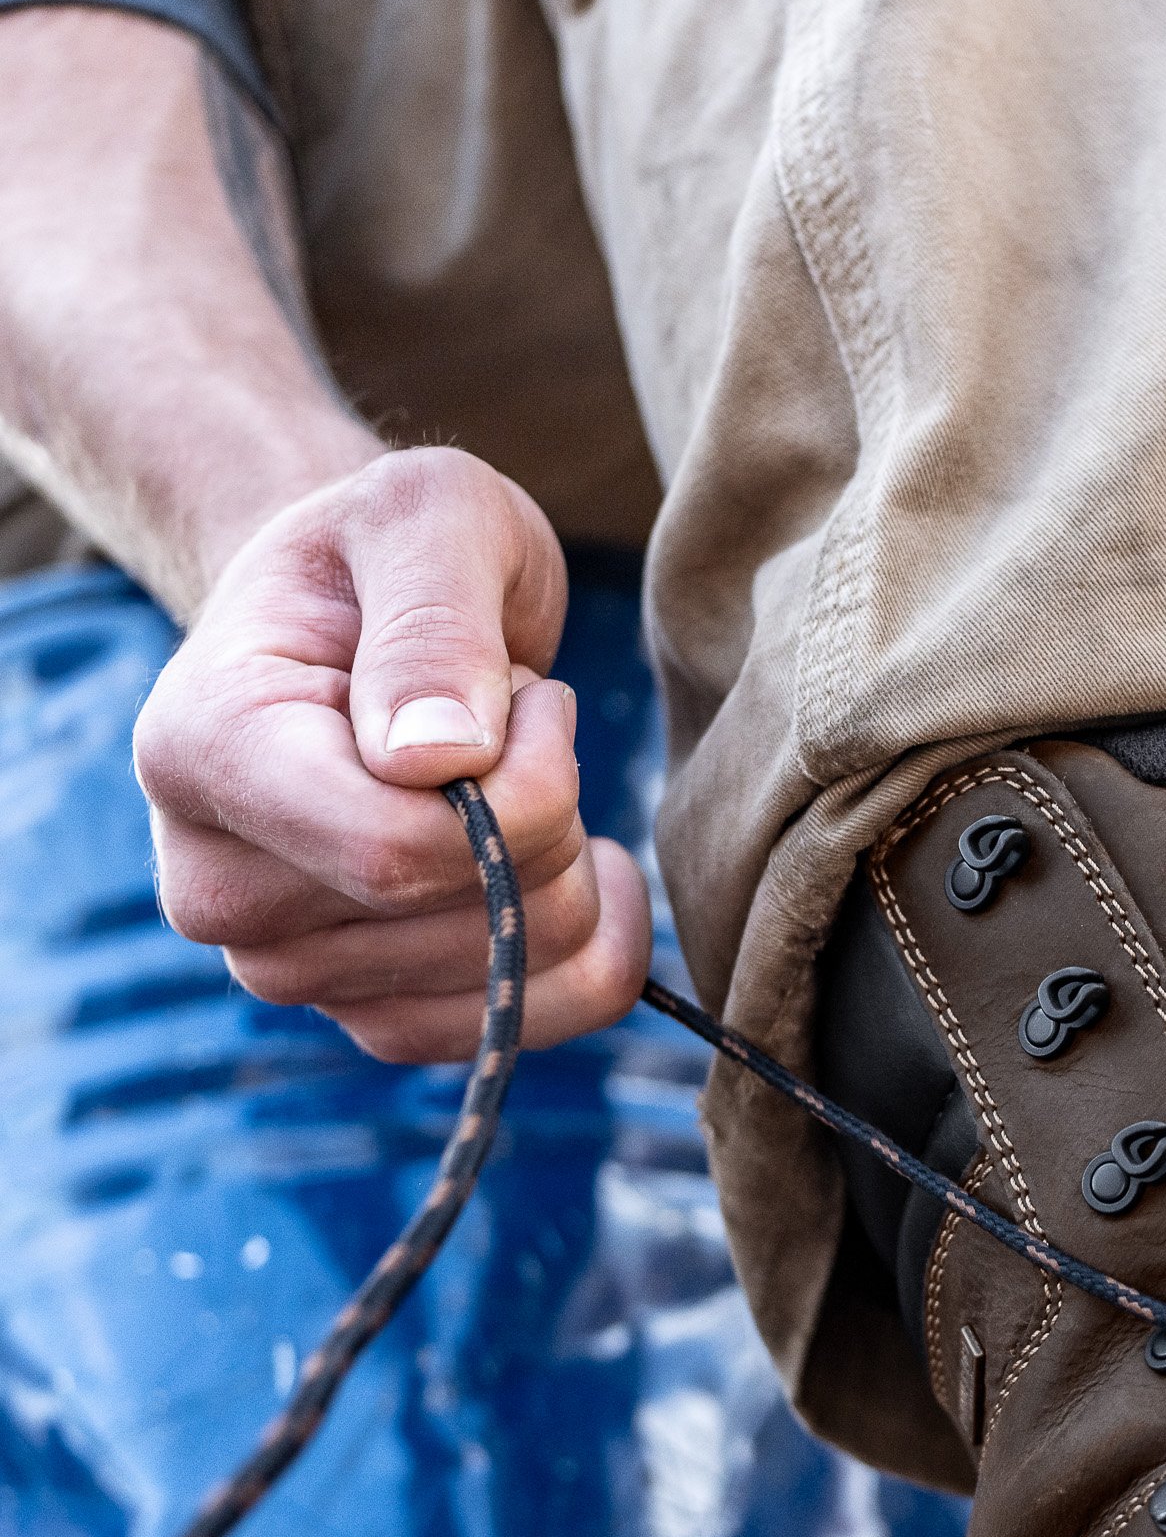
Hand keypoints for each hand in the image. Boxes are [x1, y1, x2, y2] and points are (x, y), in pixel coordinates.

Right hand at [133, 448, 651, 1063]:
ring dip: (571, 864)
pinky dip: (595, 945)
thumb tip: (436, 760)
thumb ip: (434, 621)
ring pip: (522, 971)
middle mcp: (216, 889)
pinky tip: (570, 861)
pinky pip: (537, 1020)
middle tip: (512, 721)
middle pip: (477, 911)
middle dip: (556, 809)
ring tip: (505, 775)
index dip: (526, 786)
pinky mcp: (369, 1013)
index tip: (531, 696)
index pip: (398, 849)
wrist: (364, 619)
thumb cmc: (395, 554)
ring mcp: (286, 969)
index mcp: (200, 755)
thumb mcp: (430, 517)